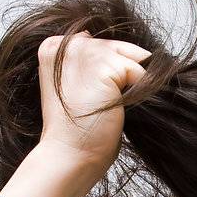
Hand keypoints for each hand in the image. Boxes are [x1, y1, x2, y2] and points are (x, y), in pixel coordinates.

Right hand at [37, 29, 152, 173]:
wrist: (70, 155)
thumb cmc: (78, 130)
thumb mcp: (79, 87)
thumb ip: (92, 64)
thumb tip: (131, 51)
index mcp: (55, 46)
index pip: (106, 45)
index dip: (113, 71)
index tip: (94, 96)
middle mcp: (68, 42)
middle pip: (123, 47)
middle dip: (125, 76)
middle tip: (103, 104)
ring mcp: (85, 50)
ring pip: (134, 58)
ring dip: (132, 86)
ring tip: (106, 106)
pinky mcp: (103, 64)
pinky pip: (141, 71)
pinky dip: (139, 93)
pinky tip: (114, 108)